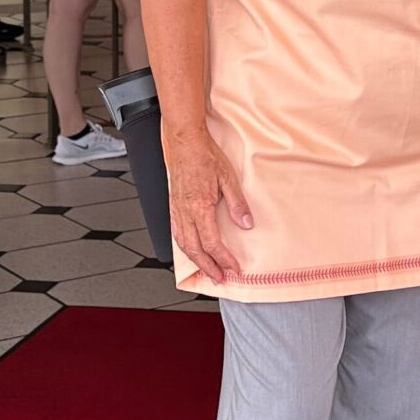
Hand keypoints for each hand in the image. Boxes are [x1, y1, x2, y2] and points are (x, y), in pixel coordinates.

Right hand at [165, 123, 251, 284]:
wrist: (185, 141)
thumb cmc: (205, 155)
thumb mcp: (228, 178)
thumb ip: (237, 203)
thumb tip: (246, 223)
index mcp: (199, 207)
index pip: (212, 243)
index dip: (223, 259)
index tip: (234, 268)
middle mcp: (185, 212)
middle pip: (195, 250)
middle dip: (208, 267)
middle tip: (219, 278)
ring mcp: (176, 209)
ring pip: (183, 244)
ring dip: (196, 260)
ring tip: (207, 270)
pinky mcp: (173, 205)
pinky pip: (176, 233)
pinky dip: (184, 247)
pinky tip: (191, 250)